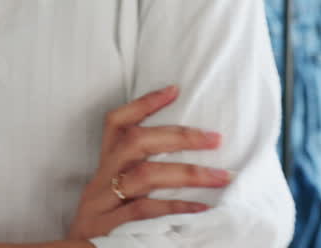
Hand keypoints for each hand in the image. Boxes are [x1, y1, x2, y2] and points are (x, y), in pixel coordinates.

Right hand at [65, 84, 229, 240]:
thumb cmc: (103, 230)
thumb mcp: (114, 198)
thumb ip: (140, 179)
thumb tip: (188, 162)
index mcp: (103, 169)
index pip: (115, 124)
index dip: (143, 104)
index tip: (174, 90)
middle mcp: (100, 182)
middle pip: (134, 143)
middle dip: (178, 137)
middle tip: (215, 138)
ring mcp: (102, 205)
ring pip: (143, 176)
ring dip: (187, 173)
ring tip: (220, 176)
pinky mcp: (107, 229)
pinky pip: (144, 212)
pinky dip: (175, 208)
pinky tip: (201, 209)